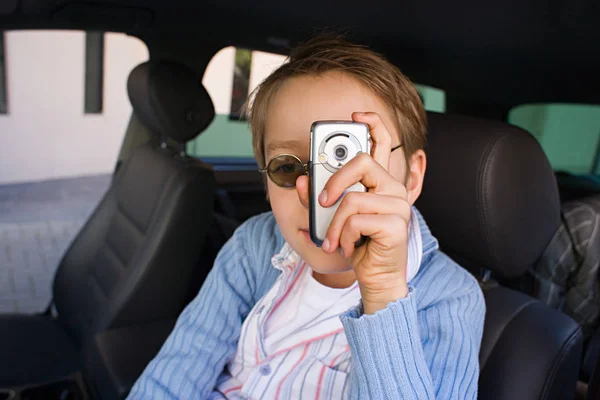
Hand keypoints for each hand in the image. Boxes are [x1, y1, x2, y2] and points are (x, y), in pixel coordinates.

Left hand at [320, 112, 410, 313]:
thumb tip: (302, 181)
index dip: (372, 124)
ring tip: (334, 240)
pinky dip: (342, 237)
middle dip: (334, 181)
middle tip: (323, 201)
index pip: (382, 144)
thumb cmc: (357, 244)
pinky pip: (355, 221)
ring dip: (335, 225)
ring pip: (352, 199)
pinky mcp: (396, 224)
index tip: (355, 115)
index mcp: (380, 183)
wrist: (375, 277)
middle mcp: (393, 188)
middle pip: (362, 162)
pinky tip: (348, 248)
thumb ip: (317, 198)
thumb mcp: (332, 218)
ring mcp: (398, 205)